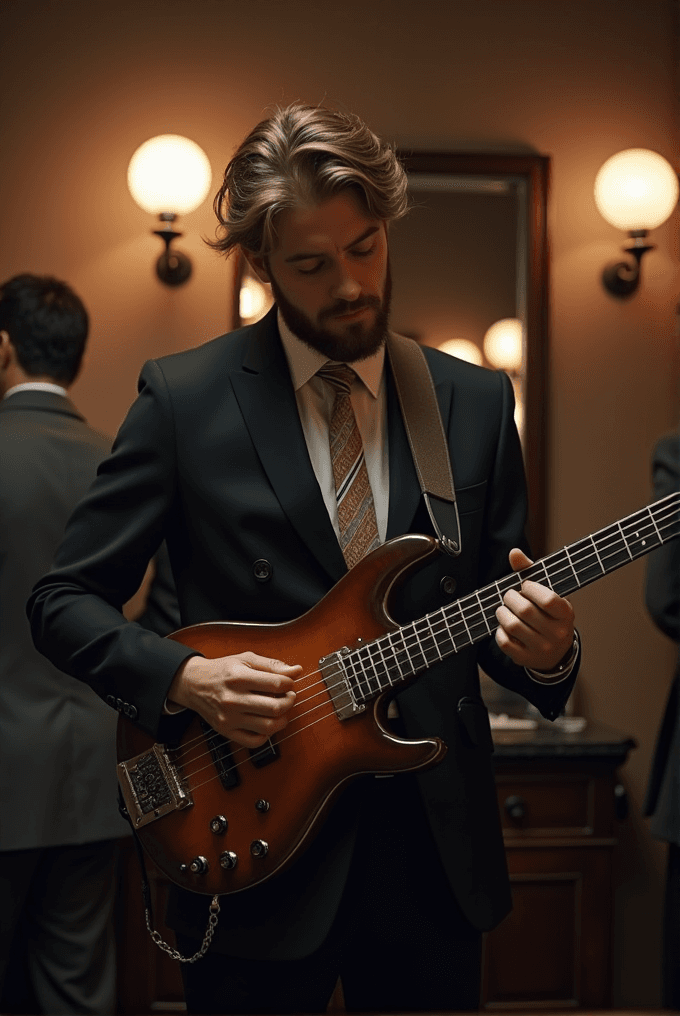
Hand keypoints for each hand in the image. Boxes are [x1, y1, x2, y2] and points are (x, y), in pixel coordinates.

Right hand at [167, 652, 299, 747]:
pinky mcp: (226, 731)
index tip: (288, 683)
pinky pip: (254, 741)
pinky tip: (266, 723)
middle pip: (274, 707)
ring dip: (282, 719)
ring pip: (267, 727)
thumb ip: (272, 665)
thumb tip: (296, 671)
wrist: (194, 684)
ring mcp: (230, 717)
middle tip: (288, 696)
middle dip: (289, 701)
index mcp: (239, 677)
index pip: (276, 684)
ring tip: (280, 710)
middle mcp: (233, 699)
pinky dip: (267, 735)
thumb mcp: (246, 659)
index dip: (289, 683)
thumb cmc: (222, 670)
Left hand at [495, 548, 574, 671]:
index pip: (547, 599)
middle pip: (525, 611)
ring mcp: (542, 648)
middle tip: (508, 596)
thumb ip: (530, 571)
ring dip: (502, 613)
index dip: (530, 588)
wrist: (555, 652)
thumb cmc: (548, 615)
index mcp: (566, 614)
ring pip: (512, 626)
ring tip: (503, 609)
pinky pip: (505, 642)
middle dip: (510, 598)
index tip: (525, 585)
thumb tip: (514, 552)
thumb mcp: (546, 593)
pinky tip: (504, 626)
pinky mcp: (526, 659)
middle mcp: (557, 633)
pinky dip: (499, 631)